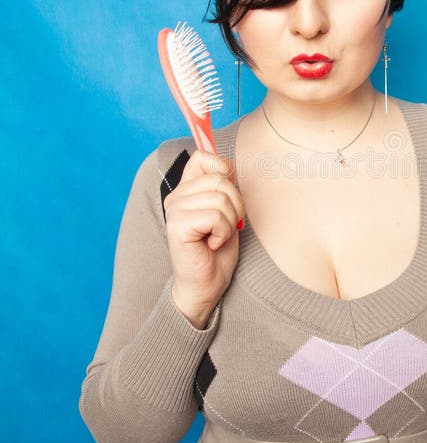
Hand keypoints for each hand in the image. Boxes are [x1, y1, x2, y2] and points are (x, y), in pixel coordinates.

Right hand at [163, 151, 244, 328]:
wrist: (206, 284)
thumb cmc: (217, 251)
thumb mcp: (225, 211)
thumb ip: (222, 188)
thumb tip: (229, 167)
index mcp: (186, 189)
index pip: (202, 157)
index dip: (223, 168)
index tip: (228, 192)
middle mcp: (176, 196)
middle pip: (220, 180)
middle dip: (235, 204)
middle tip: (227, 225)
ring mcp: (174, 211)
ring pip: (220, 198)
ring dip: (229, 222)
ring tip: (218, 236)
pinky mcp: (177, 226)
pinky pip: (215, 216)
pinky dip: (222, 233)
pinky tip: (211, 244)